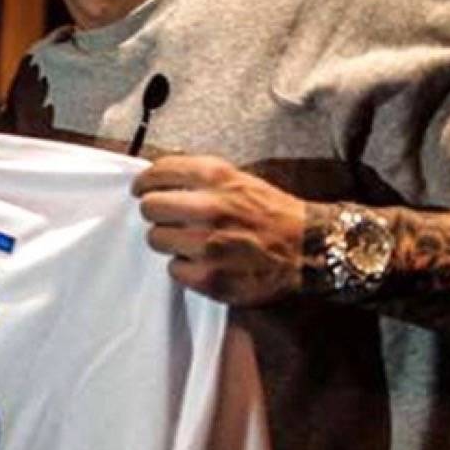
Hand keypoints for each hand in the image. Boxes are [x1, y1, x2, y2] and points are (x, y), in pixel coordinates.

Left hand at [131, 154, 307, 305]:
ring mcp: (208, 245)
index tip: (141, 189)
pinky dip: (184, 268)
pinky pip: (173, 270)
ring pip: (156, 239)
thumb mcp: (239, 179)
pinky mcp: (209, 277)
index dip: (145, 181)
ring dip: (168, 241)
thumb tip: (156, 178)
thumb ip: (199, 177)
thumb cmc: (271, 213)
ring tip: (190, 241)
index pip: (159, 172)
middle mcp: (209, 208)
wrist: (307, 248)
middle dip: (156, 212)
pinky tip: (203, 262)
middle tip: (167, 218)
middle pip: (150, 206)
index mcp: (216, 177)